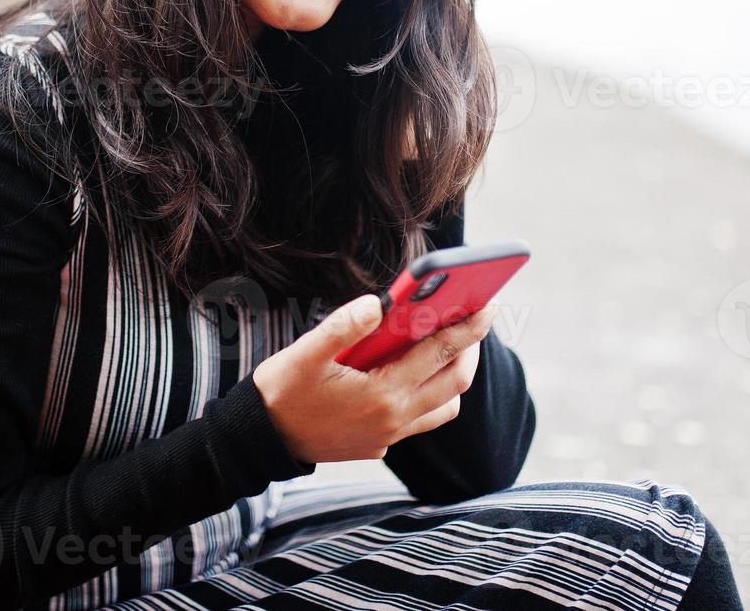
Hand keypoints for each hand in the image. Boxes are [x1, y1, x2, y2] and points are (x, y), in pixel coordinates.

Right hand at [251, 293, 498, 464]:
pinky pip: (421, 421)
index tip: (488, 305)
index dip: (468, 327)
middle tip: (473, 320)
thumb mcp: (306, 352)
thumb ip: (344, 326)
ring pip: (444, 406)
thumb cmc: (282, 392)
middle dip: (470, 349)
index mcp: (382, 393)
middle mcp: (394, 419)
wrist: (261, 440)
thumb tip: (379, 303)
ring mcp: (389, 436)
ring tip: (447, 347)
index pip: (440, 353)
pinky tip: (412, 375)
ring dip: (453, 376)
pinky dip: (430, 395)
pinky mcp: (379, 445)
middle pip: (455, 382)